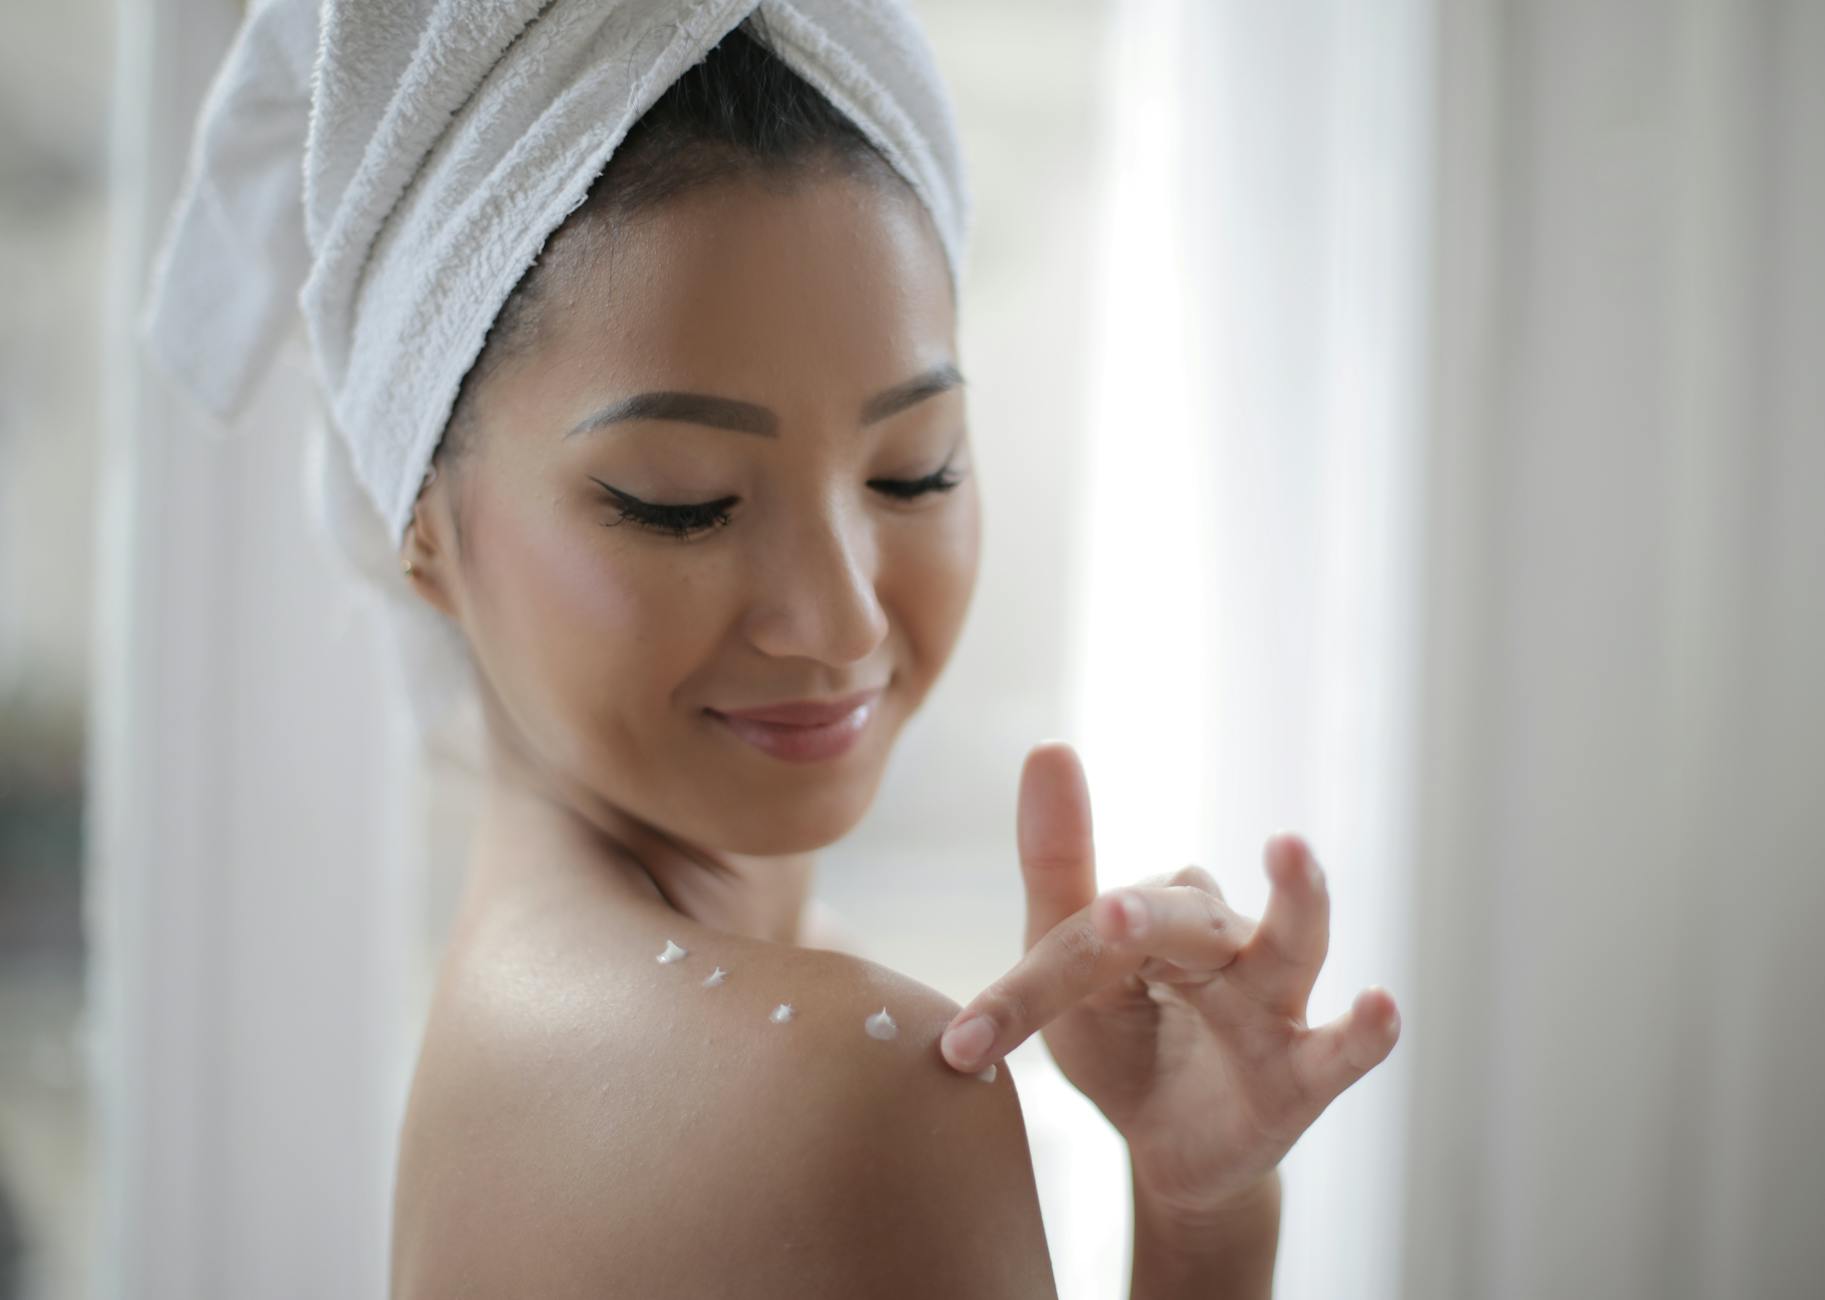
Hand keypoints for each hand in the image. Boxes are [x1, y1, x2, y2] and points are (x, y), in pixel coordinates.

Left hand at [937, 741, 1400, 1221]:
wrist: (1167, 1149)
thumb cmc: (1121, 1041)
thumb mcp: (1071, 973)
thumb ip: (1057, 871)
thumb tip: (1048, 741)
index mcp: (1158, 914)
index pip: (1091, 932)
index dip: (1028, 989)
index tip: (964, 1045)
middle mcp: (1223, 943)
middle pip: (1185, 916)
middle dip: (1144, 917)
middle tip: (1108, 912)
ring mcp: (1273, 1004)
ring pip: (1291, 943)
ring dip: (1294, 898)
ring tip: (1289, 849)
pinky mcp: (1303, 1075)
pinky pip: (1342, 1049)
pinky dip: (1365, 1031)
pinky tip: (1381, 1005)